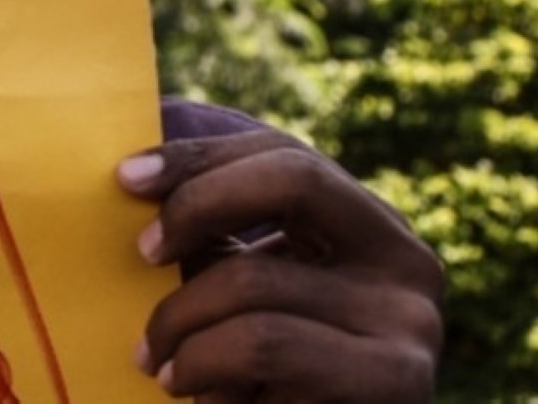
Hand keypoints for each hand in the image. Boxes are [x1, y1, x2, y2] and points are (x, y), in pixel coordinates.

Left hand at [118, 130, 442, 401]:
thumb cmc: (267, 380)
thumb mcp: (250, 293)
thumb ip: (218, 239)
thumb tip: (137, 177)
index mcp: (373, 227)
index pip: (287, 156)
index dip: (203, 156)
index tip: (126, 177)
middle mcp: (409, 262)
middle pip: (296, 179)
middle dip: (199, 202)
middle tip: (142, 252)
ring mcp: (411, 322)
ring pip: (257, 278)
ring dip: (180, 320)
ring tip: (152, 358)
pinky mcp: (393, 381)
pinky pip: (262, 343)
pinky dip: (203, 365)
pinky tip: (185, 389)